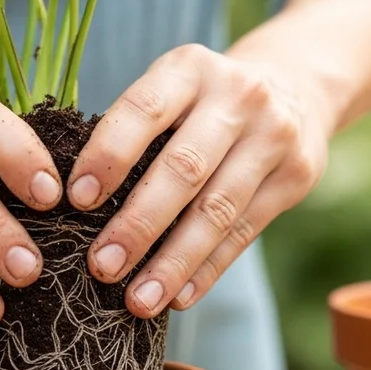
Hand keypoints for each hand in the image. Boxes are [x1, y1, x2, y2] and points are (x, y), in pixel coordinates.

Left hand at [67, 44, 330, 315]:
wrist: (296, 87)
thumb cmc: (206, 101)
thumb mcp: (175, 89)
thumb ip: (138, 131)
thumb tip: (74, 206)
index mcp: (191, 69)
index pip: (144, 111)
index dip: (109, 155)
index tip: (76, 201)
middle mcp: (238, 97)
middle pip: (184, 169)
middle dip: (139, 224)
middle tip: (102, 267)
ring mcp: (274, 136)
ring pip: (218, 210)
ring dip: (174, 261)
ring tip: (139, 301)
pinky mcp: (296, 176)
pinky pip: (245, 232)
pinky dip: (208, 269)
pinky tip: (179, 296)